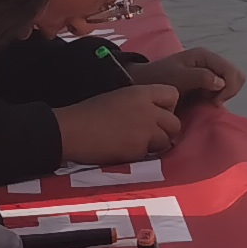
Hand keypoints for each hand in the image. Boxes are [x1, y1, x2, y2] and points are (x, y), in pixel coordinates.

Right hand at [57, 81, 182, 163]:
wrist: (71, 131)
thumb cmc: (89, 112)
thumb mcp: (119, 97)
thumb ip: (141, 103)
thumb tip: (157, 115)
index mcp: (141, 92)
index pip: (172, 95)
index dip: (167, 107)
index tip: (156, 115)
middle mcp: (148, 110)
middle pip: (175, 123)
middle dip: (165, 130)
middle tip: (148, 134)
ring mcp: (145, 130)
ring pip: (166, 141)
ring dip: (155, 144)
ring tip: (136, 143)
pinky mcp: (138, 149)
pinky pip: (150, 154)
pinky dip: (141, 155)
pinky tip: (125, 151)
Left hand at [137, 45, 245, 104]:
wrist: (143, 83)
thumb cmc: (159, 78)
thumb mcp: (177, 77)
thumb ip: (200, 77)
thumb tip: (221, 83)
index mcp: (205, 56)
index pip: (231, 72)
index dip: (228, 88)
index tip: (213, 101)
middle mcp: (211, 62)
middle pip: (237, 77)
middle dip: (228, 91)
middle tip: (211, 102)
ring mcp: (210, 72)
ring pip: (232, 84)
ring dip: (223, 95)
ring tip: (206, 101)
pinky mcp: (207, 83)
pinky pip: (223, 90)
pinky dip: (218, 98)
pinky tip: (204, 102)